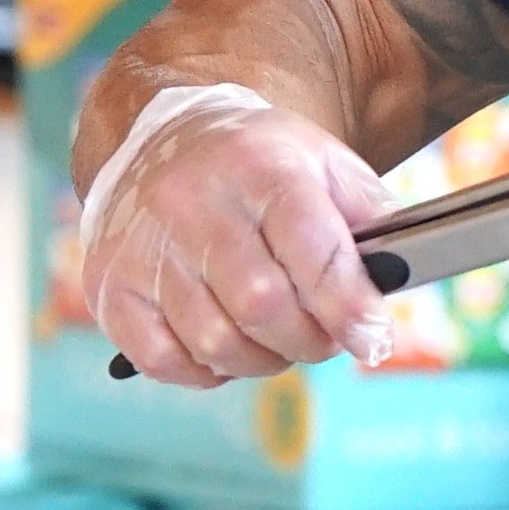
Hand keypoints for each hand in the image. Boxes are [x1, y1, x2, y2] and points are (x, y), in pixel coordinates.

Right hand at [80, 85, 395, 387]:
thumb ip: (372, 218)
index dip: (349, 307)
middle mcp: (190, 201)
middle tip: (323, 336)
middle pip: (263, 307)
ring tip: (275, 337)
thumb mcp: (325, 164)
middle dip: (308, 340)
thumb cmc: (258, 165)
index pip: (312, 250)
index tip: (374, 340)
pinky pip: (164, 360)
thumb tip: (399, 277)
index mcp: (257, 166)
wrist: (163, 140)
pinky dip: (205, 370)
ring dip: (261, 359)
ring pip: (216, 343)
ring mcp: (142, 246)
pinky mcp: (109, 286)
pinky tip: (223, 344)